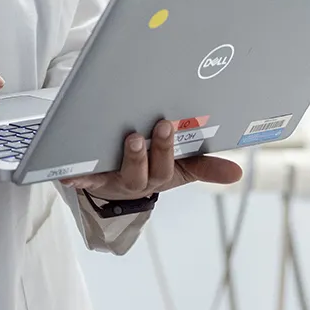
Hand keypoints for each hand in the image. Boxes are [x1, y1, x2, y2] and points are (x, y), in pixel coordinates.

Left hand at [63, 117, 243, 201]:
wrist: (114, 184)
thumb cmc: (151, 169)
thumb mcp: (181, 168)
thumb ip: (206, 167)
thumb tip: (237, 173)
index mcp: (163, 174)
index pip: (175, 167)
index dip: (176, 151)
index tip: (174, 128)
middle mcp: (141, 180)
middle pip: (151, 171)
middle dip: (159, 150)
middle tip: (162, 126)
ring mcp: (117, 180)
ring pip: (126, 174)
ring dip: (130, 158)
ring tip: (133, 139)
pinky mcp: (94, 179)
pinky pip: (87, 179)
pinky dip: (79, 177)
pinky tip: (72, 174)